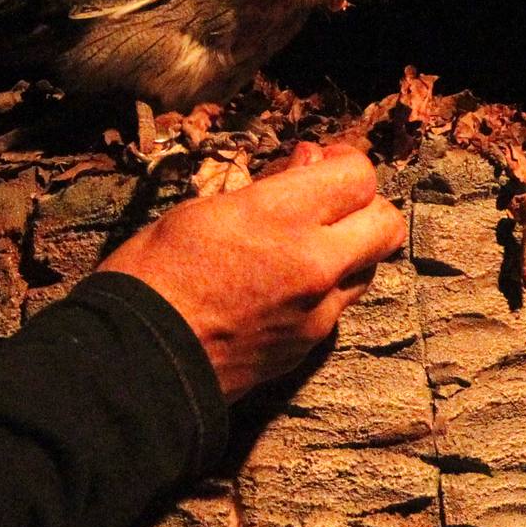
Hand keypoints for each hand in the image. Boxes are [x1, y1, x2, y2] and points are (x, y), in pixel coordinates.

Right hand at [98, 143, 405, 401]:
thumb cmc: (153, 274)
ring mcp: (317, 311)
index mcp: (282, 217)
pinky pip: (338, 307)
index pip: (359, 176)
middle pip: (386, 223)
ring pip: (368, 268)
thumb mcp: (200, 209)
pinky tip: (283, 288)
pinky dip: (324, 290)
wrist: (138, 364)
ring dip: (349, 250)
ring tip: (304, 246)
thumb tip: (307, 163)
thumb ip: (267, 187)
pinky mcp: (308, 347)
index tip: (319, 163)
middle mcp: (315, 263)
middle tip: (327, 204)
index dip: (343, 162)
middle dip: (364, 207)